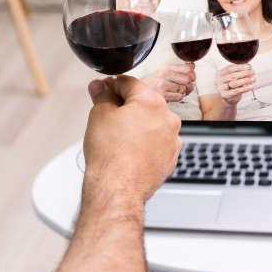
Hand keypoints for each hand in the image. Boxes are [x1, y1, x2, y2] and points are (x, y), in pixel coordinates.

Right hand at [84, 76, 181, 206]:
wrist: (118, 188)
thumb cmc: (110, 155)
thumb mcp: (99, 115)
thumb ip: (102, 95)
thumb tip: (101, 87)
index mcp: (152, 102)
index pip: (129, 83)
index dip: (111, 85)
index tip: (103, 91)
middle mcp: (168, 119)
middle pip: (143, 103)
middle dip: (125, 106)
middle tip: (107, 115)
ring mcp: (172, 140)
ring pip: (152, 123)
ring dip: (137, 125)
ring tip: (117, 137)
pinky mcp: (170, 158)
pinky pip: (156, 143)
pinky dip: (145, 143)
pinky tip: (129, 150)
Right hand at [143, 63, 195, 101]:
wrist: (138, 92)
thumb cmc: (151, 83)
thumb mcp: (162, 72)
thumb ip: (177, 69)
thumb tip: (192, 66)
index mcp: (165, 67)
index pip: (187, 68)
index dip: (193, 74)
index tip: (191, 77)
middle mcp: (164, 74)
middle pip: (188, 79)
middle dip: (190, 85)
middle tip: (187, 88)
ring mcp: (163, 85)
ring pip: (184, 88)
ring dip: (184, 92)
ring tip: (179, 92)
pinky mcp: (163, 95)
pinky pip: (179, 97)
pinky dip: (178, 98)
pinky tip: (173, 96)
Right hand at [215, 64, 254, 104]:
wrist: (228, 97)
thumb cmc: (232, 84)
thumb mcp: (234, 77)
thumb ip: (239, 72)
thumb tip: (249, 68)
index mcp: (220, 73)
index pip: (230, 68)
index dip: (240, 67)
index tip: (248, 67)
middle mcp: (219, 80)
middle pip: (232, 75)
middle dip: (244, 73)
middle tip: (252, 72)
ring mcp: (221, 88)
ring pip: (234, 83)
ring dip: (245, 80)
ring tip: (253, 79)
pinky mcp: (226, 95)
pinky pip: (237, 91)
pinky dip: (245, 88)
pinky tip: (251, 86)